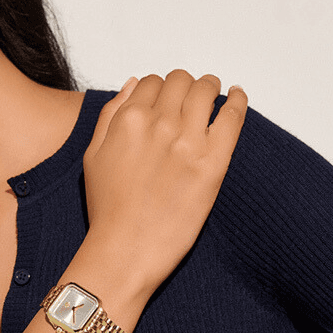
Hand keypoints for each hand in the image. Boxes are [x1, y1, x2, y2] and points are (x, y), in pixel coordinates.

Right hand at [82, 70, 246, 298]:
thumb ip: (111, 113)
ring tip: (214, 93)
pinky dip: (238, 100)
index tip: (166, 99)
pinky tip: (238, 96)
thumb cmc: (108, 208)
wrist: (125, 250)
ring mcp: (188, 142)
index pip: (152, 82)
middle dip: (185, 85)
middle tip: (191, 95)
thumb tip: (135, 83)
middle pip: (180, 81)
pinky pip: (233, 116)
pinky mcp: (213, 163)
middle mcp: (159, 124)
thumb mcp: (93, 154)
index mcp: (128, 120)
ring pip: (206, 91)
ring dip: (210, 87)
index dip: (160, 88)